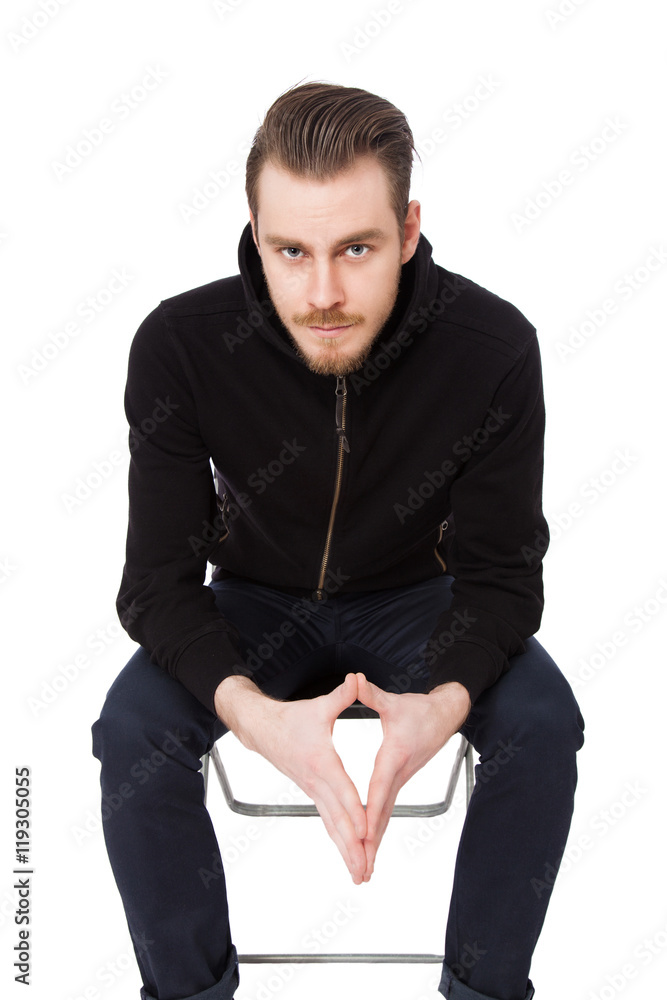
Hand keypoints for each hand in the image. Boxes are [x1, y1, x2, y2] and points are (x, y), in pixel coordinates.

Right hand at [227, 672, 368, 883]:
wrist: (261, 728)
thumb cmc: (291, 718)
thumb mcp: (319, 706)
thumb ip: (341, 696)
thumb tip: (356, 679)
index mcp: (321, 762)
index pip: (342, 790)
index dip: (354, 810)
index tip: (366, 831)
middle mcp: (317, 782)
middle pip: (337, 820)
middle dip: (352, 846)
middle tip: (365, 870)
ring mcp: (313, 791)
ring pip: (332, 826)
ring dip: (346, 851)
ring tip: (361, 874)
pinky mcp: (312, 793)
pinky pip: (328, 821)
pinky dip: (339, 839)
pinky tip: (348, 854)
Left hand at [354, 673, 470, 880]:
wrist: (446, 715)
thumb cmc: (419, 709)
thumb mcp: (393, 701)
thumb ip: (371, 694)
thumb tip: (354, 679)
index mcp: (395, 757)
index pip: (379, 788)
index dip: (370, 811)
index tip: (362, 834)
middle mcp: (399, 775)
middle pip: (383, 814)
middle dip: (372, 842)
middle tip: (362, 868)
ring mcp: (401, 782)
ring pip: (386, 817)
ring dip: (376, 844)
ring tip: (365, 870)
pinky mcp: (400, 783)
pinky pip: (387, 811)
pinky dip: (379, 831)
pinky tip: (371, 847)